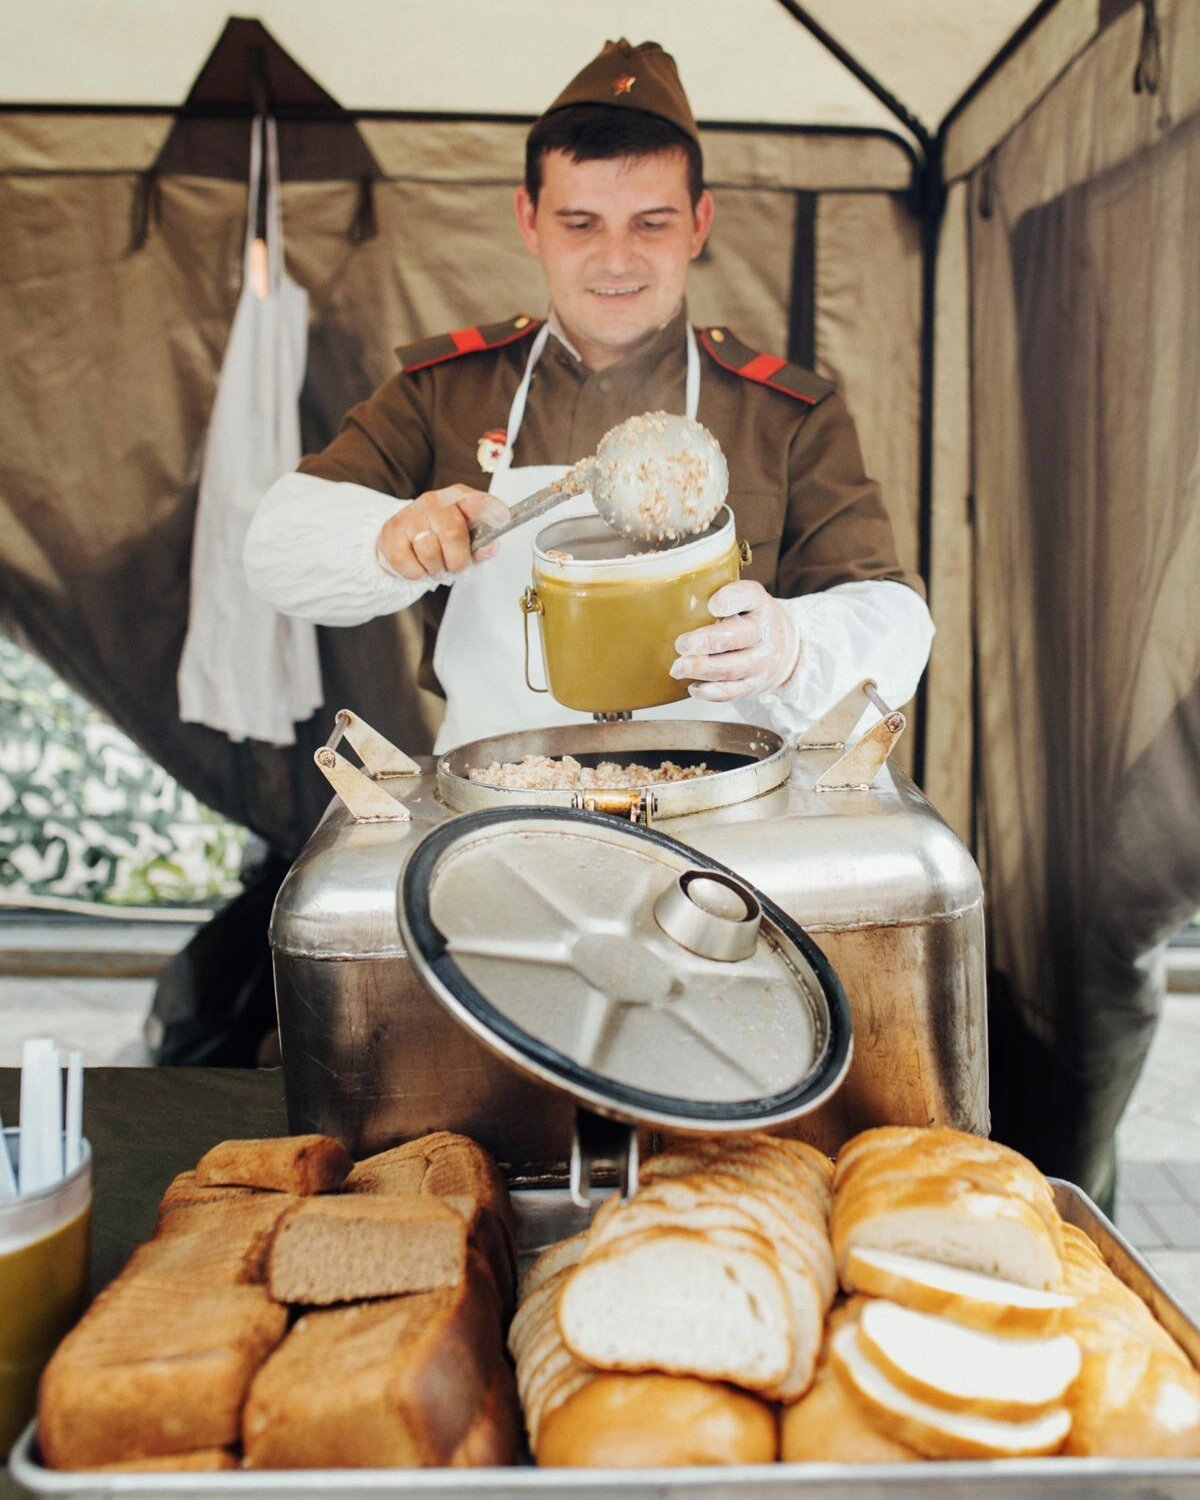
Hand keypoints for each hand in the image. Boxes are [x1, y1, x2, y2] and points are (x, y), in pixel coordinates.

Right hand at [378, 485, 510, 580]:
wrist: (406, 538)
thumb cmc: (442, 539)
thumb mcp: (468, 540)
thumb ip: (482, 545)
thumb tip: (490, 547)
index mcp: (461, 498)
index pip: (480, 503)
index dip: (489, 516)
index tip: (494, 532)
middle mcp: (436, 500)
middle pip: (453, 534)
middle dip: (457, 562)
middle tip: (454, 569)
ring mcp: (412, 513)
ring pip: (429, 551)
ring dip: (435, 569)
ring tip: (435, 567)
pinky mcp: (392, 530)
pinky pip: (407, 562)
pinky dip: (416, 573)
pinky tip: (419, 566)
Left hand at [671, 580, 800, 701]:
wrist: (786, 648)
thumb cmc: (751, 619)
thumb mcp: (744, 600)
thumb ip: (718, 598)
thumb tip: (671, 602)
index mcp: (759, 604)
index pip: (748, 596)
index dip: (730, 599)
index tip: (712, 605)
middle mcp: (764, 632)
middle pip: (737, 637)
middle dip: (706, 641)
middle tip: (681, 644)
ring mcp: (762, 662)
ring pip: (732, 667)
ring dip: (702, 669)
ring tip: (678, 668)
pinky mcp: (754, 685)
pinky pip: (733, 691)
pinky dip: (711, 692)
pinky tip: (693, 687)